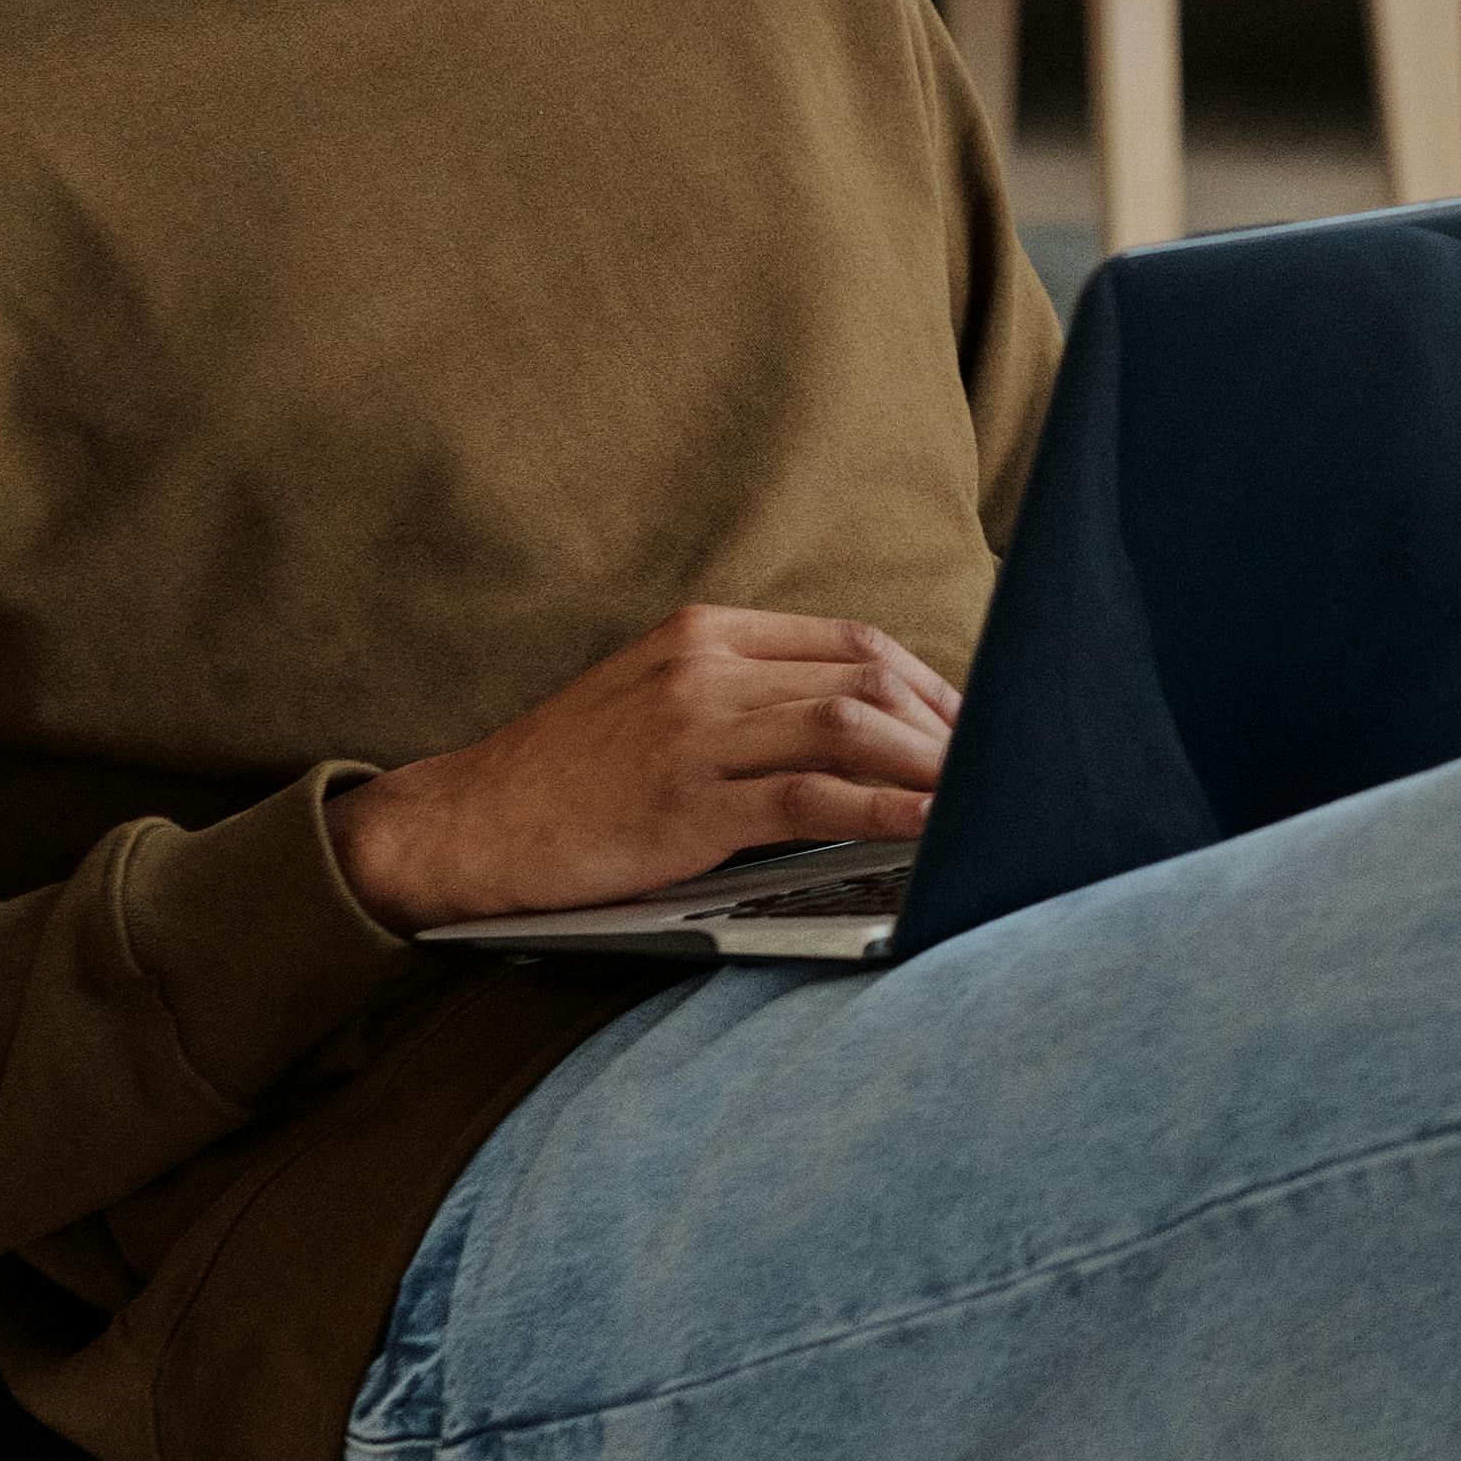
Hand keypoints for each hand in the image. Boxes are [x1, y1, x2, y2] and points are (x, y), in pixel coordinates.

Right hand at [331, 606, 964, 930]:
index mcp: (704, 634)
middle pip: (865, 677)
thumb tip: (855, 721)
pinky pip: (811, 797)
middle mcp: (705, 668)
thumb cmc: (565, 775)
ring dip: (929, 764)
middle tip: (995, 766)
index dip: (927, 683)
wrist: (465, 825)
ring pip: (848, 726)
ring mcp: (695, 732)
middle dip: (944, 723)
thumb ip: (744, 695)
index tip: (970, 726)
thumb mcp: (654, 699)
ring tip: (978, 797)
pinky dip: (884, 810)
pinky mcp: (686, 803)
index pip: (850, 642)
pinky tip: (927, 827)